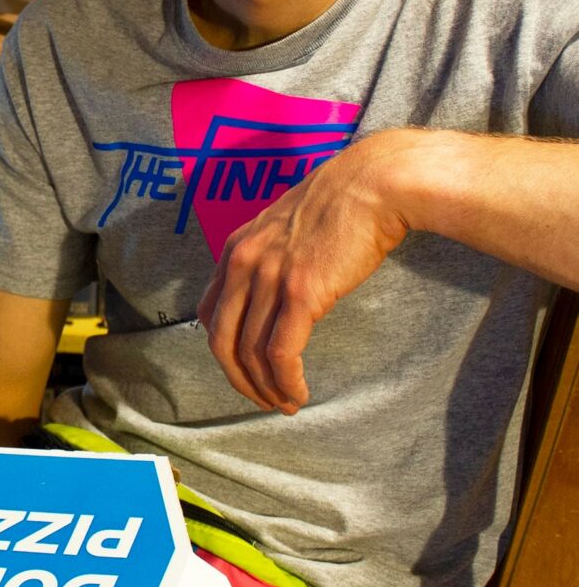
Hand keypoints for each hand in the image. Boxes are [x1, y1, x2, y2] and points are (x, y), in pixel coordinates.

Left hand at [196, 132, 413, 413]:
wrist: (376, 183)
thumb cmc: (344, 202)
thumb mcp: (288, 224)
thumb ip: (272, 254)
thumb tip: (278, 288)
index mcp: (237, 248)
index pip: (210, 312)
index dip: (224, 350)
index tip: (244, 368)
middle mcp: (244, 263)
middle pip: (221, 339)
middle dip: (238, 379)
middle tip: (262, 399)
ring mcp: (270, 277)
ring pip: (250, 352)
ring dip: (266, 388)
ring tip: (285, 404)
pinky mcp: (302, 292)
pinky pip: (281, 353)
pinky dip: (286, 382)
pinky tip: (299, 394)